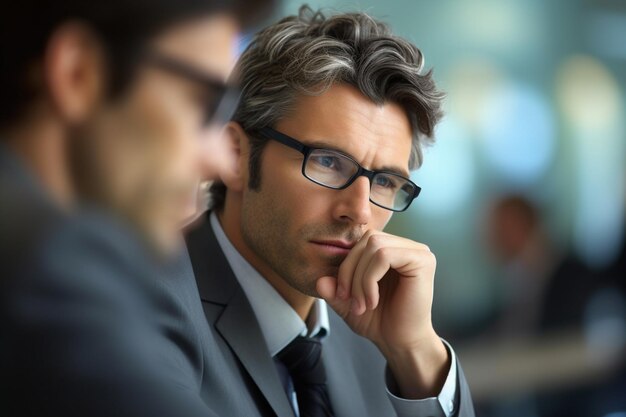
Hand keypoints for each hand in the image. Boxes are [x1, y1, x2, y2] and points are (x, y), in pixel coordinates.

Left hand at [316, 230, 448, 397]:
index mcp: (392, 249)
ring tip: (362, 304)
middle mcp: (408, 246)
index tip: (342, 295)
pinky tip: (372, 301)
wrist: (400, 343)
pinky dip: (370, 279)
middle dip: (351, 270)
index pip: (362, 240)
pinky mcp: (423, 261)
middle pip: (368, 239)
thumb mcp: (347, 302)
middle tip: (352, 301)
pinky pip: (384, 256)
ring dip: (361, 278)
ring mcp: (418, 252)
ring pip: (375, 246)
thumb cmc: (379, 320)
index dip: (346, 264)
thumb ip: (332, 289)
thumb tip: (319, 280)